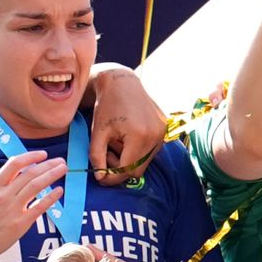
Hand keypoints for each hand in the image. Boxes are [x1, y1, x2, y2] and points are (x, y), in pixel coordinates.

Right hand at [0, 151, 69, 261]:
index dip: (30, 157)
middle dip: (47, 165)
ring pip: (36, 186)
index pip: (14, 164)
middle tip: (61, 161)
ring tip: (63, 169)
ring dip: (52, 175)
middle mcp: (3, 195)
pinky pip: (39, 207)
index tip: (43, 154)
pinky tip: (59, 191)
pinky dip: (51, 197)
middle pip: (29, 174)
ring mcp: (13, 209)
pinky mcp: (20, 223)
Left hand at [83, 65, 167, 180]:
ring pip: (145, 161)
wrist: (122, 83)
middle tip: (107, 156)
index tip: (101, 177)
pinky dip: (138, 151)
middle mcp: (155, 136)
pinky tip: (127, 138)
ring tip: (117, 143)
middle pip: (138, 169)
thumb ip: (97, 156)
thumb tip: (101, 177)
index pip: (127, 169)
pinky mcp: (164, 129)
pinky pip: (151, 151)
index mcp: (138, 136)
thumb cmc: (107, 106)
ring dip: (130, 159)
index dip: (113, 177)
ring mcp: (162, 133)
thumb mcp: (97, 132)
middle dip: (121, 168)